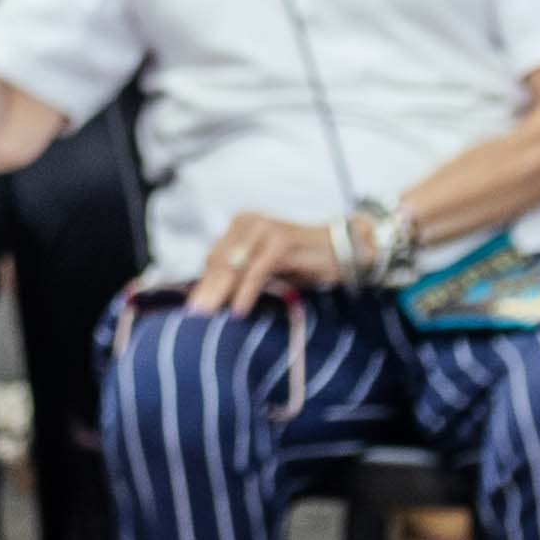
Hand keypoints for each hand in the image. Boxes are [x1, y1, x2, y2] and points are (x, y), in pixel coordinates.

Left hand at [186, 210, 347, 317]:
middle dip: (207, 291)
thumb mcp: (268, 267)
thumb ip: (242, 274)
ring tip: (209, 316)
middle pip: (220, 262)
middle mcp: (250, 222)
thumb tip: (211, 298)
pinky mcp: (281, 241)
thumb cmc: (304, 261)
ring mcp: (265, 229)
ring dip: (220, 294)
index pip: (214, 258)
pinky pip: (257, 271)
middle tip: (193, 316)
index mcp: (241, 224)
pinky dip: (246, 292)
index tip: (192, 308)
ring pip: (235, 266)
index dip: (204, 284)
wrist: (347, 249)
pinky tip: (238, 310)